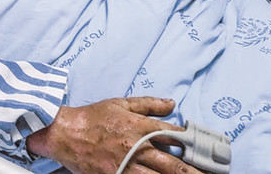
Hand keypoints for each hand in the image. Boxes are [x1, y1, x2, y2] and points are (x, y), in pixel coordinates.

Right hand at [25, 97, 202, 173]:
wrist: (63, 133)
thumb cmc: (91, 117)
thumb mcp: (119, 103)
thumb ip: (147, 104)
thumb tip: (172, 103)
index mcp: (139, 126)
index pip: (174, 135)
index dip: (192, 142)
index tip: (206, 149)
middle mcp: (137, 147)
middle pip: (173, 163)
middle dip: (195, 171)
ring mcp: (128, 165)